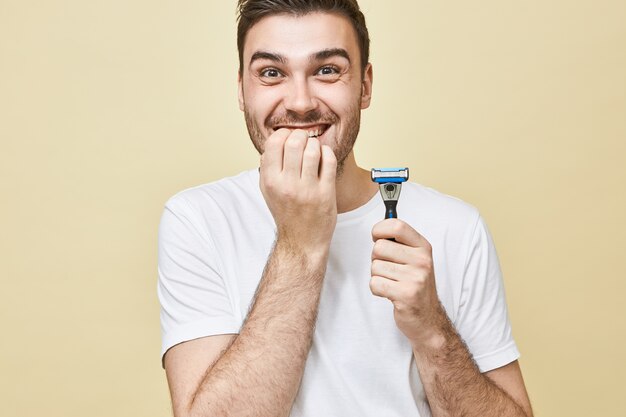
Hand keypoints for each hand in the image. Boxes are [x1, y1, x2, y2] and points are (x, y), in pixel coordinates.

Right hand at [260, 128, 336, 254]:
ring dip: (315, 144)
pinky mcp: (326, 193)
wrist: (301, 241)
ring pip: (313, 150)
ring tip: (314, 149)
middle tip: (304, 140)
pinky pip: (329, 161)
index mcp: (270, 181)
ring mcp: (308, 190)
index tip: (289, 137)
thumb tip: (274, 142)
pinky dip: (327, 153)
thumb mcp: (268, 191)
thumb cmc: (286, 212)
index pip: (274, 142)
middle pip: (295, 142)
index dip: (284, 134)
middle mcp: (287, 185)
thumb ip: (267, 167)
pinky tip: (324, 157)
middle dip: (301, 136)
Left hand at [370, 219, 448, 348]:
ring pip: (374, 267)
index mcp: (423, 247)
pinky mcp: (406, 295)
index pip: (396, 226)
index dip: (379, 230)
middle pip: (378, 247)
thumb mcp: (414, 258)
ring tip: (392, 283)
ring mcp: (416, 278)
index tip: (377, 238)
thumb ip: (398, 242)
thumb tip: (377, 228)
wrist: (428, 319)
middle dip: (376, 259)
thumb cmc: (414, 284)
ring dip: (377, 276)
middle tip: (389, 270)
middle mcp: (422, 260)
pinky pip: (374, 284)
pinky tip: (390, 293)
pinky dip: (377, 290)